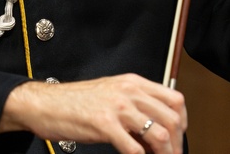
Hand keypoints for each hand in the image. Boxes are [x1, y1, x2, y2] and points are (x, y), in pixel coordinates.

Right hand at [0, 74, 186, 153]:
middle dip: (176, 143)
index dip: (183, 122)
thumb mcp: (113, 94)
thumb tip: (155, 130)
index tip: (178, 137)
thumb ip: (135, 106)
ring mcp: (118, 108)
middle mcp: (130, 92)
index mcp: (134, 83)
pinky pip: (134, 148)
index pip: (174, 99)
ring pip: (158, 134)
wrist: (46, 103)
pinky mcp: (104, 125)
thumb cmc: (77, 101)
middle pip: (171, 119)